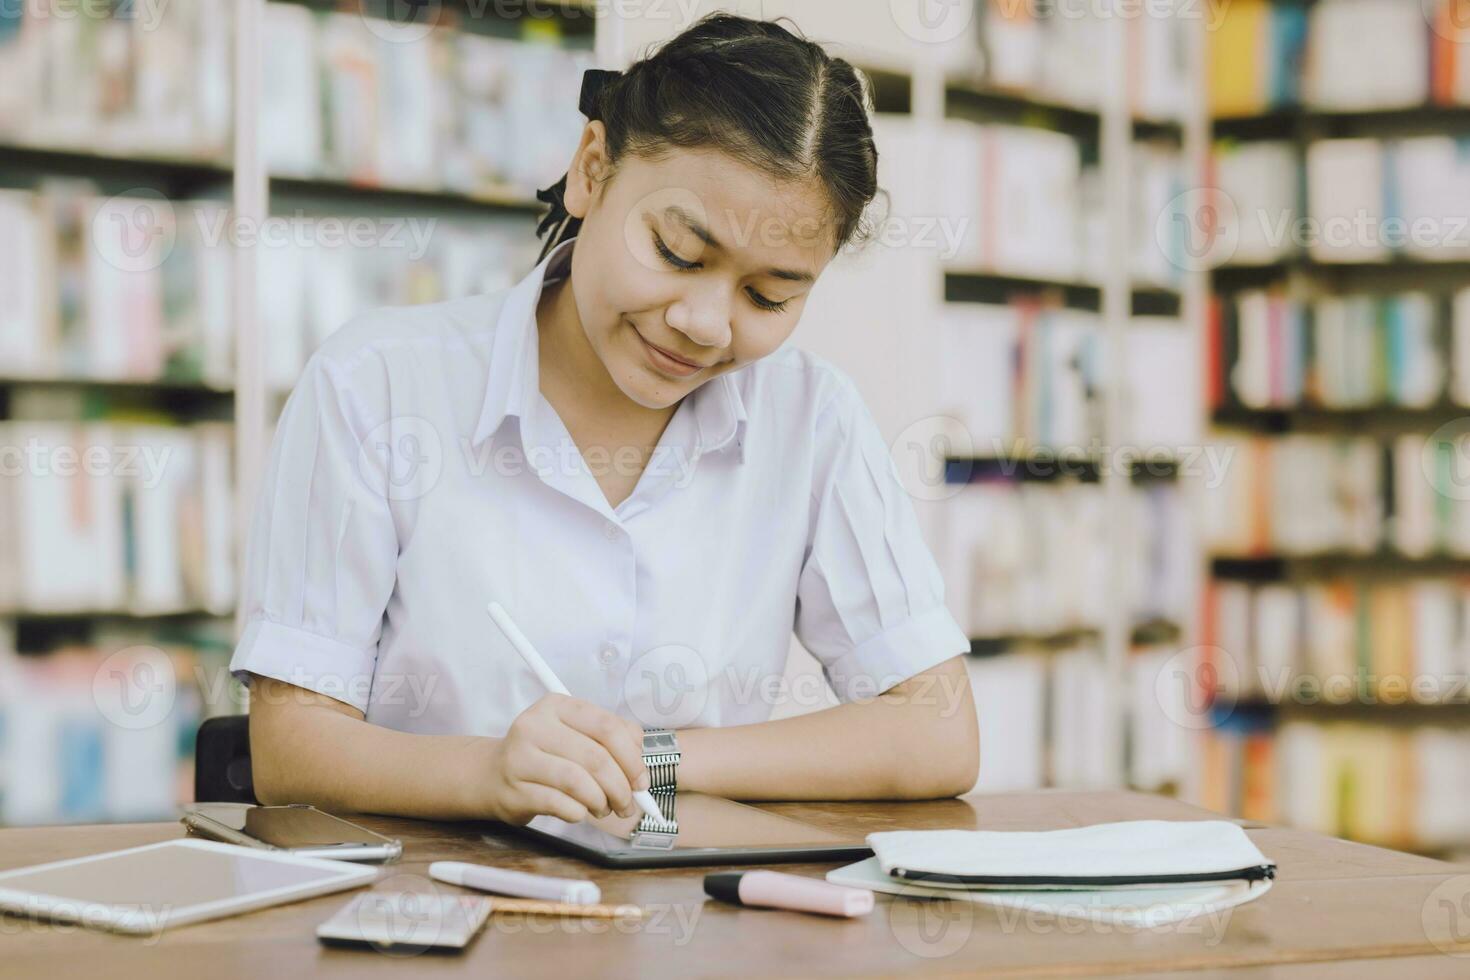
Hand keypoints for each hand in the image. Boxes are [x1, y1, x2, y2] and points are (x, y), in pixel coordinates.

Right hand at [482, 694, 649, 824]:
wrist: (492, 774)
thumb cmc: (546, 755)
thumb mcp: (576, 734)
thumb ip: (613, 740)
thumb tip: (639, 772)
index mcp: (557, 705)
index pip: (607, 726)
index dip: (632, 757)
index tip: (641, 780)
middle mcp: (534, 726)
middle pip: (596, 758)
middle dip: (621, 787)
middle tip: (627, 804)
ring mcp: (520, 758)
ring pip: (578, 782)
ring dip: (600, 802)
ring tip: (603, 809)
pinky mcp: (514, 790)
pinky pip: (561, 805)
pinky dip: (580, 813)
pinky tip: (579, 811)